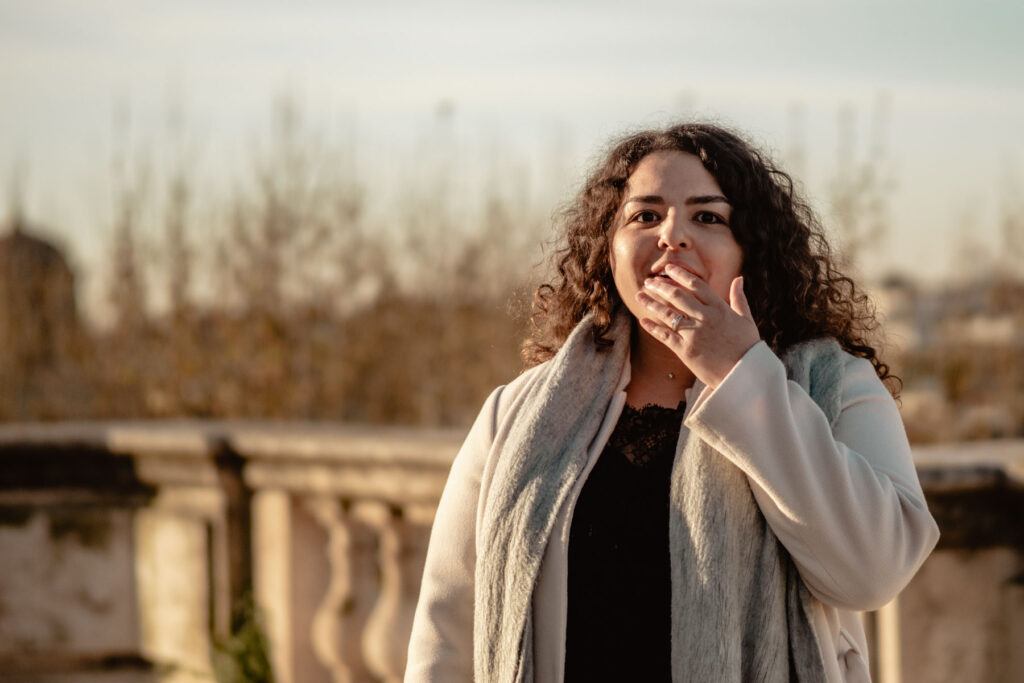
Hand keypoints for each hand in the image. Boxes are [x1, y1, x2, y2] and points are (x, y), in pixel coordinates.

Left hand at [636, 265, 760, 387]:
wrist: (744, 375)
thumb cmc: (747, 347)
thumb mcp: (746, 319)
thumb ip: (739, 298)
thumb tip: (738, 278)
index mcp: (720, 308)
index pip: (696, 285)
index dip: (680, 275)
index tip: (668, 268)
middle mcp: (705, 318)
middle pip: (678, 296)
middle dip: (660, 287)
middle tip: (649, 281)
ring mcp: (694, 334)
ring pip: (667, 314)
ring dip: (651, 303)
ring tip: (639, 296)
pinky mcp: (685, 350)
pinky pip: (665, 336)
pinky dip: (652, 327)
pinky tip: (642, 320)